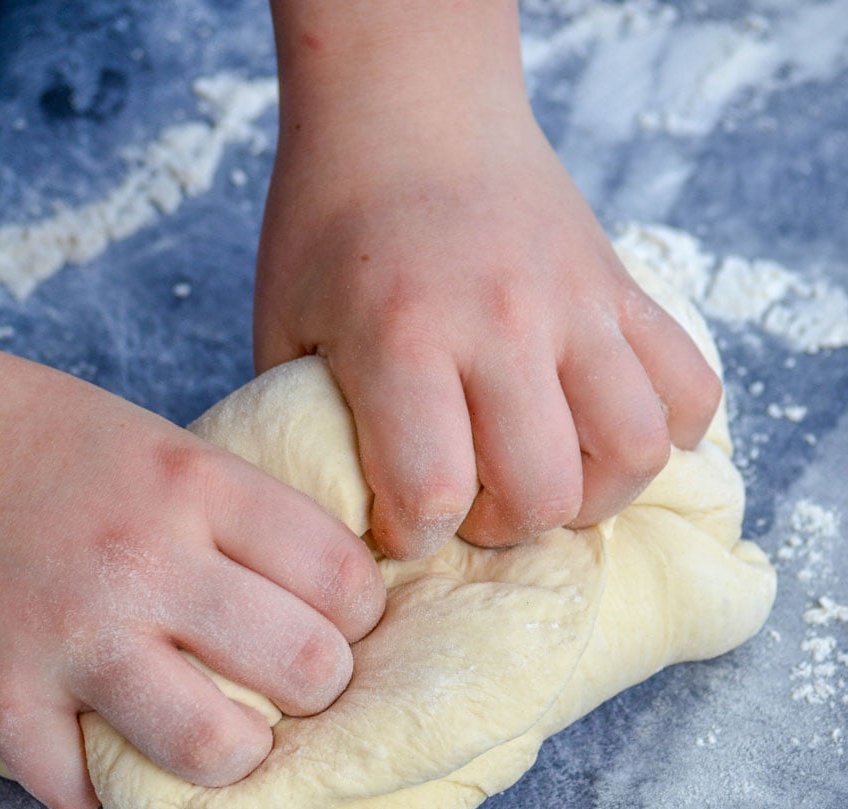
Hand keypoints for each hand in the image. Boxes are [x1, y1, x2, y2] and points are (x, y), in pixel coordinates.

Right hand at [0, 354, 384, 808]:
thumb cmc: (79, 452)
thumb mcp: (182, 454)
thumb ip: (256, 521)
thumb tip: (341, 599)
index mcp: (198, 485)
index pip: (340, 574)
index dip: (363, 611)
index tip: (345, 618)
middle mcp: (143, 560)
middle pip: (302, 665)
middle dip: (321, 685)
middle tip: (300, 679)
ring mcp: (73, 635)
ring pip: (212, 746)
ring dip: (236, 753)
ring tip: (228, 732)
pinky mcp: (3, 695)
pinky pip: (84, 786)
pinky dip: (103, 778)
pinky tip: (108, 738)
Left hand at [254, 2, 720, 558]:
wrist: (409, 104)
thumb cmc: (333, 217)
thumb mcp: (284, 322)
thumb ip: (311, 421)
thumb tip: (346, 504)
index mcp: (403, 336)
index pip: (432, 493)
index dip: (412, 537)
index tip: (401, 523)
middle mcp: (502, 324)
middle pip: (545, 492)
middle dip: (503, 526)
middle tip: (474, 502)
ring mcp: (577, 304)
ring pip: (637, 451)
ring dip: (594, 495)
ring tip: (552, 477)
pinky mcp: (623, 286)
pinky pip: (691, 387)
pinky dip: (669, 432)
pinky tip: (613, 431)